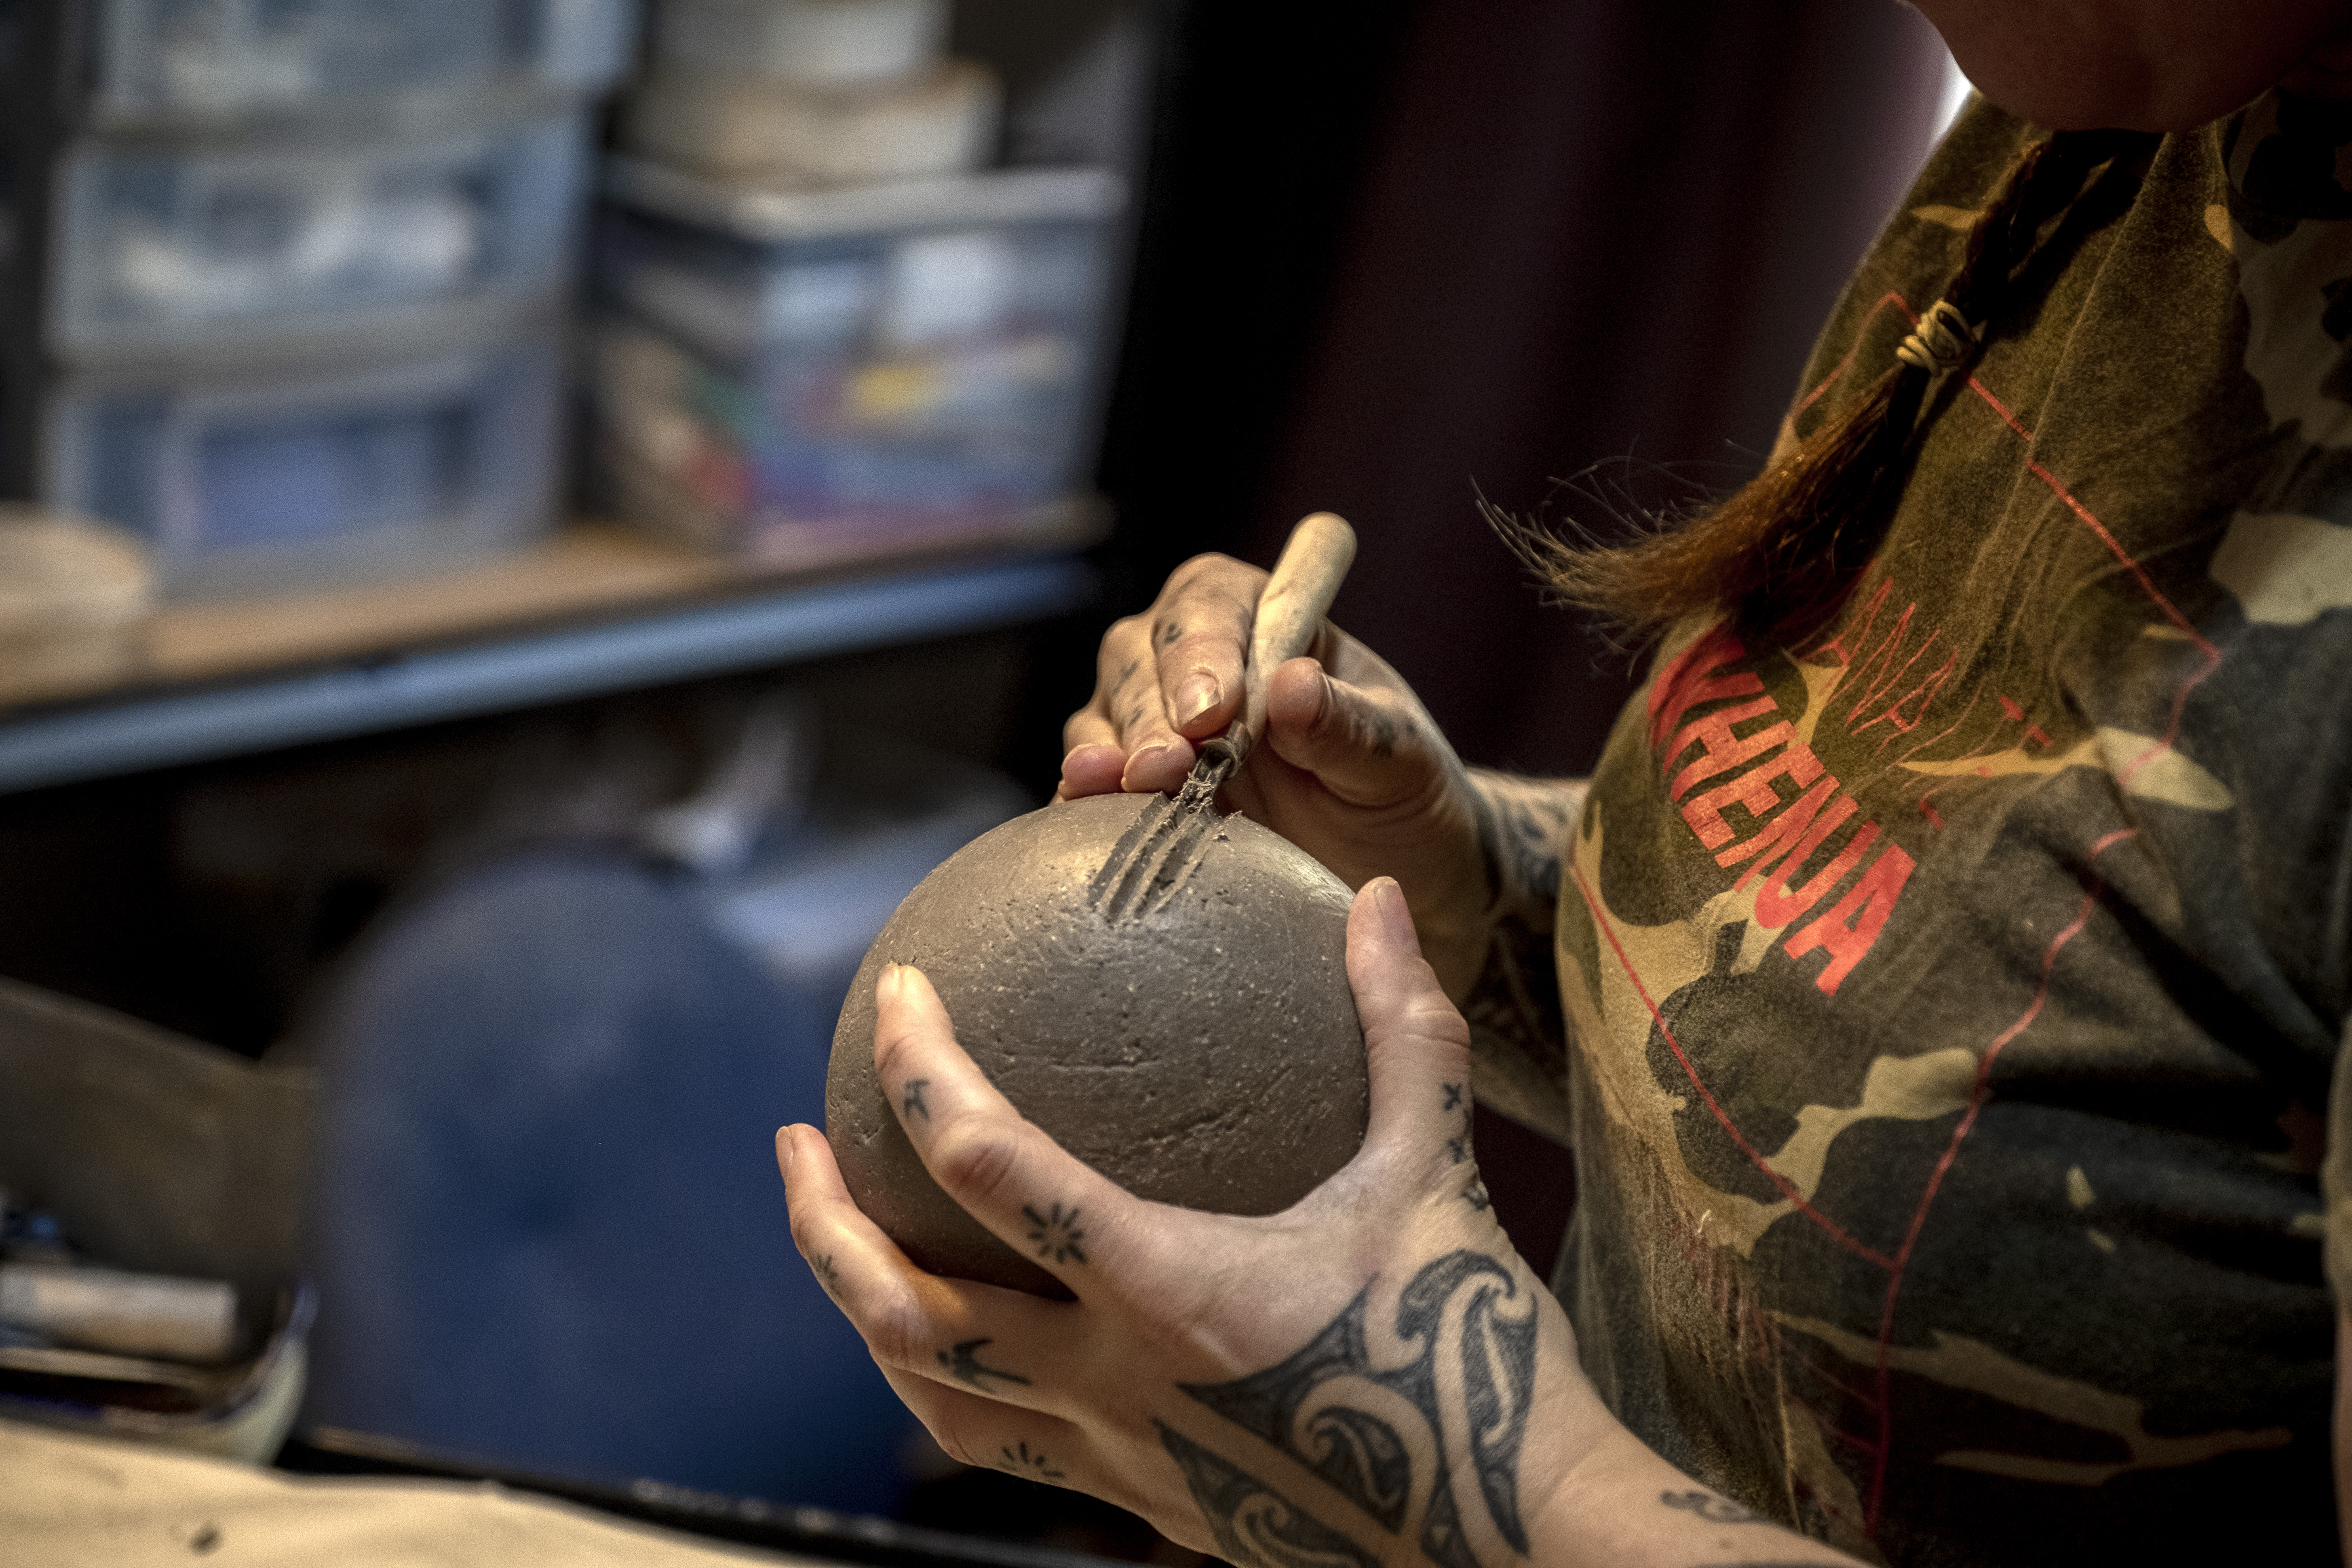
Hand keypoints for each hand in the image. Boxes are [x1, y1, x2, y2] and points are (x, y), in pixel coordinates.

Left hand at [779, 882, 1858, 1567]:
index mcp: (1168, 1291)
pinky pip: (1000, 1448)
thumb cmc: (1470, 1346)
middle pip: (905, 1311)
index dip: (923, 1069)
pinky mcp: (1143, 1506)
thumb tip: (1373, 896)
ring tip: (839, 1241)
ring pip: (930, 1399)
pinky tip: (963, 1334)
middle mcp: (1114, 1386)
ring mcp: (1117, 1462)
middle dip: (821, 1225)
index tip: (895, 995)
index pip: (989, 1166)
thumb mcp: (1434, 1173)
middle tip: (792, 1142)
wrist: (1509, 1535)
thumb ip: (1397, 1031)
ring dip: (860, 1313)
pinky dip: (947, 1384)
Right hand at [1057, 554, 1493, 995]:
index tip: (1212, 709)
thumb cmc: (1399, 794)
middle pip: (1140, 656)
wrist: (1393, 874)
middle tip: (1168, 765)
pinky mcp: (1135, 792)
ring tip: (1132, 786)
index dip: (1200, 650)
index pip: (1211, 604)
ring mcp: (1156, 725)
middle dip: (1151, 710)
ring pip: (1103, 715)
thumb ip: (1347, 722)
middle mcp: (1198, 662)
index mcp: (1266, 619)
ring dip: (1113, 751)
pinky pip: (1090, 786)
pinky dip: (1085, 798)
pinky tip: (1086, 810)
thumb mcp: (1397, 758)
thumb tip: (1292, 684)